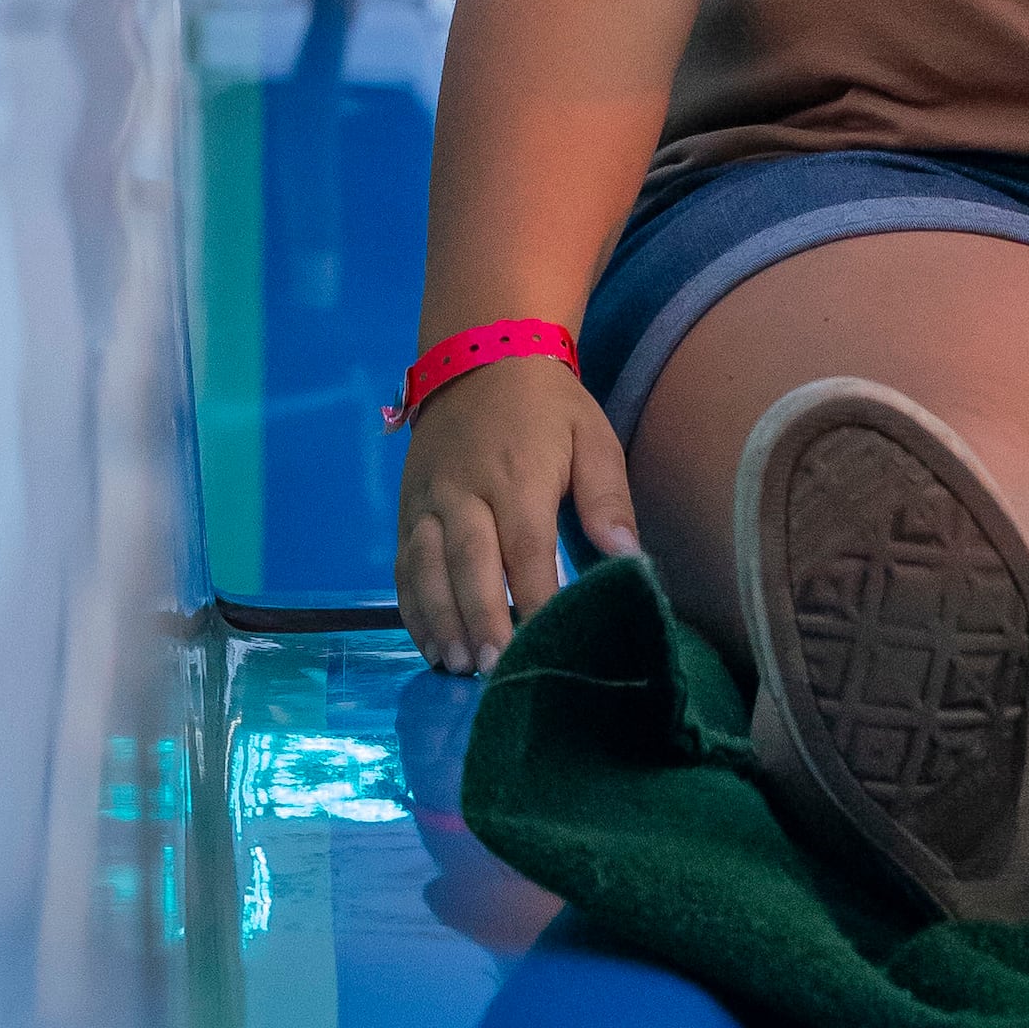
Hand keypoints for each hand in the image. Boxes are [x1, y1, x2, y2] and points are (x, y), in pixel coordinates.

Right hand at [396, 352, 637, 671]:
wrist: (481, 357)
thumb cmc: (549, 408)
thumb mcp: (593, 438)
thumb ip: (607, 500)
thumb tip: (627, 559)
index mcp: (518, 476)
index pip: (526, 549)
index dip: (536, 599)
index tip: (550, 642)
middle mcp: (464, 492)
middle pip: (468, 565)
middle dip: (482, 620)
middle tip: (496, 670)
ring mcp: (427, 501)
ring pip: (425, 569)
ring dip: (440, 621)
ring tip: (458, 666)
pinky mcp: (405, 509)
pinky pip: (401, 565)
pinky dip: (411, 607)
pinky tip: (429, 642)